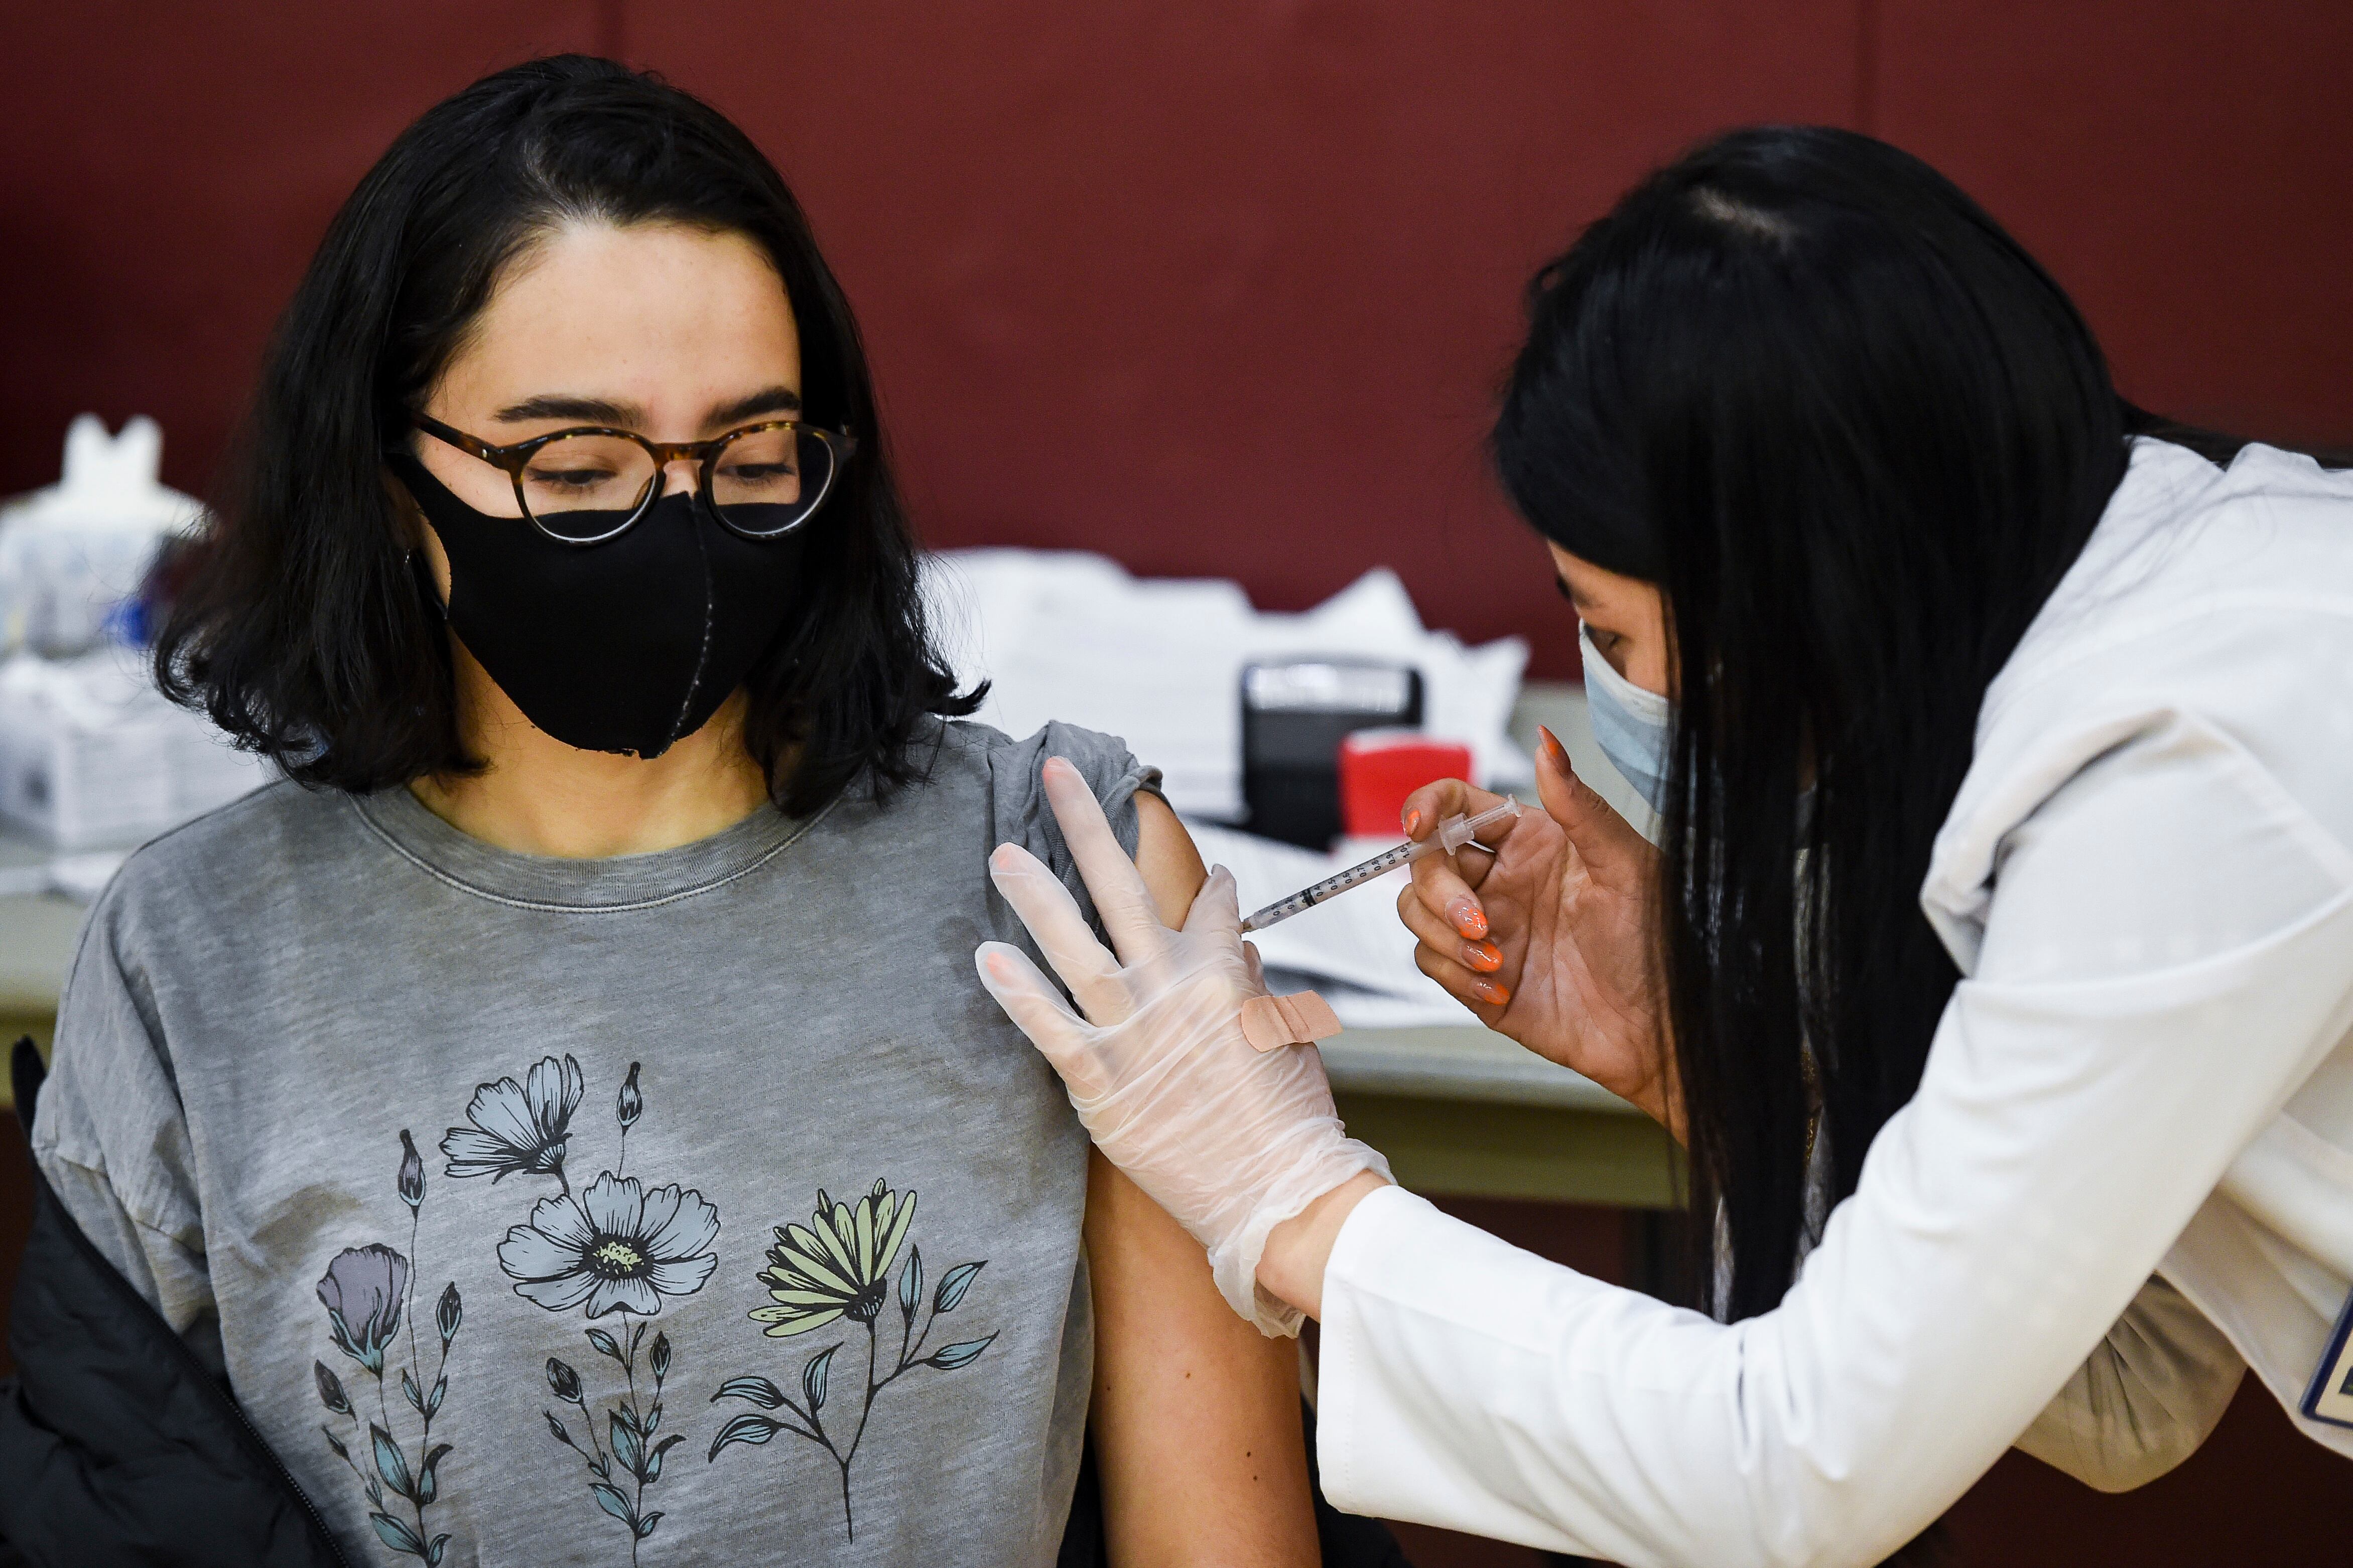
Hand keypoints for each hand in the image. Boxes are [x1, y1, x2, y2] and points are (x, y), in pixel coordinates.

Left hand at [976, 759, 1391, 1334]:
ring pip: (1074, 947)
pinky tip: (986, 956)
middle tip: (1055, 774)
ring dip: (1036, 895)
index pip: (1209, 910)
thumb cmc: (1291, 1125)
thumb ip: (1252, 987)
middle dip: (1086, 827)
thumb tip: (1232, 947)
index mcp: (1224, 978)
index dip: (1207, 890)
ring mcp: (1132, 1036)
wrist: (1278, 1196)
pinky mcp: (1101, 1086)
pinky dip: (1019, 991)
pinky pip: (1051, 1029)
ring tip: (1002, 853)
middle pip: (1121, 891)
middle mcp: (1172, 992)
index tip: (1207, 874)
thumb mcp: (1287, 1041)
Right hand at [1397, 727, 1678, 1136]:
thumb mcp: (1626, 865)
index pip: (1457, 805)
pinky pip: (1430, 963)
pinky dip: (1455, 975)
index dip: (1427, 807)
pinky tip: (1499, 989)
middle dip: (1438, 891)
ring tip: (1495, 961)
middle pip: (1425, 861)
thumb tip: (1548, 743)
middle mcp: (1501, 880)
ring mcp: (1485, 929)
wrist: (1658, 1030)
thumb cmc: (1657, 945)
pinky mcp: (1475, 978)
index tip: (1421, 828)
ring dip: (1444, 937)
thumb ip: (1578, 804)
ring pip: (1415, 911)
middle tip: (1480, 921)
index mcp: (1531, 841)